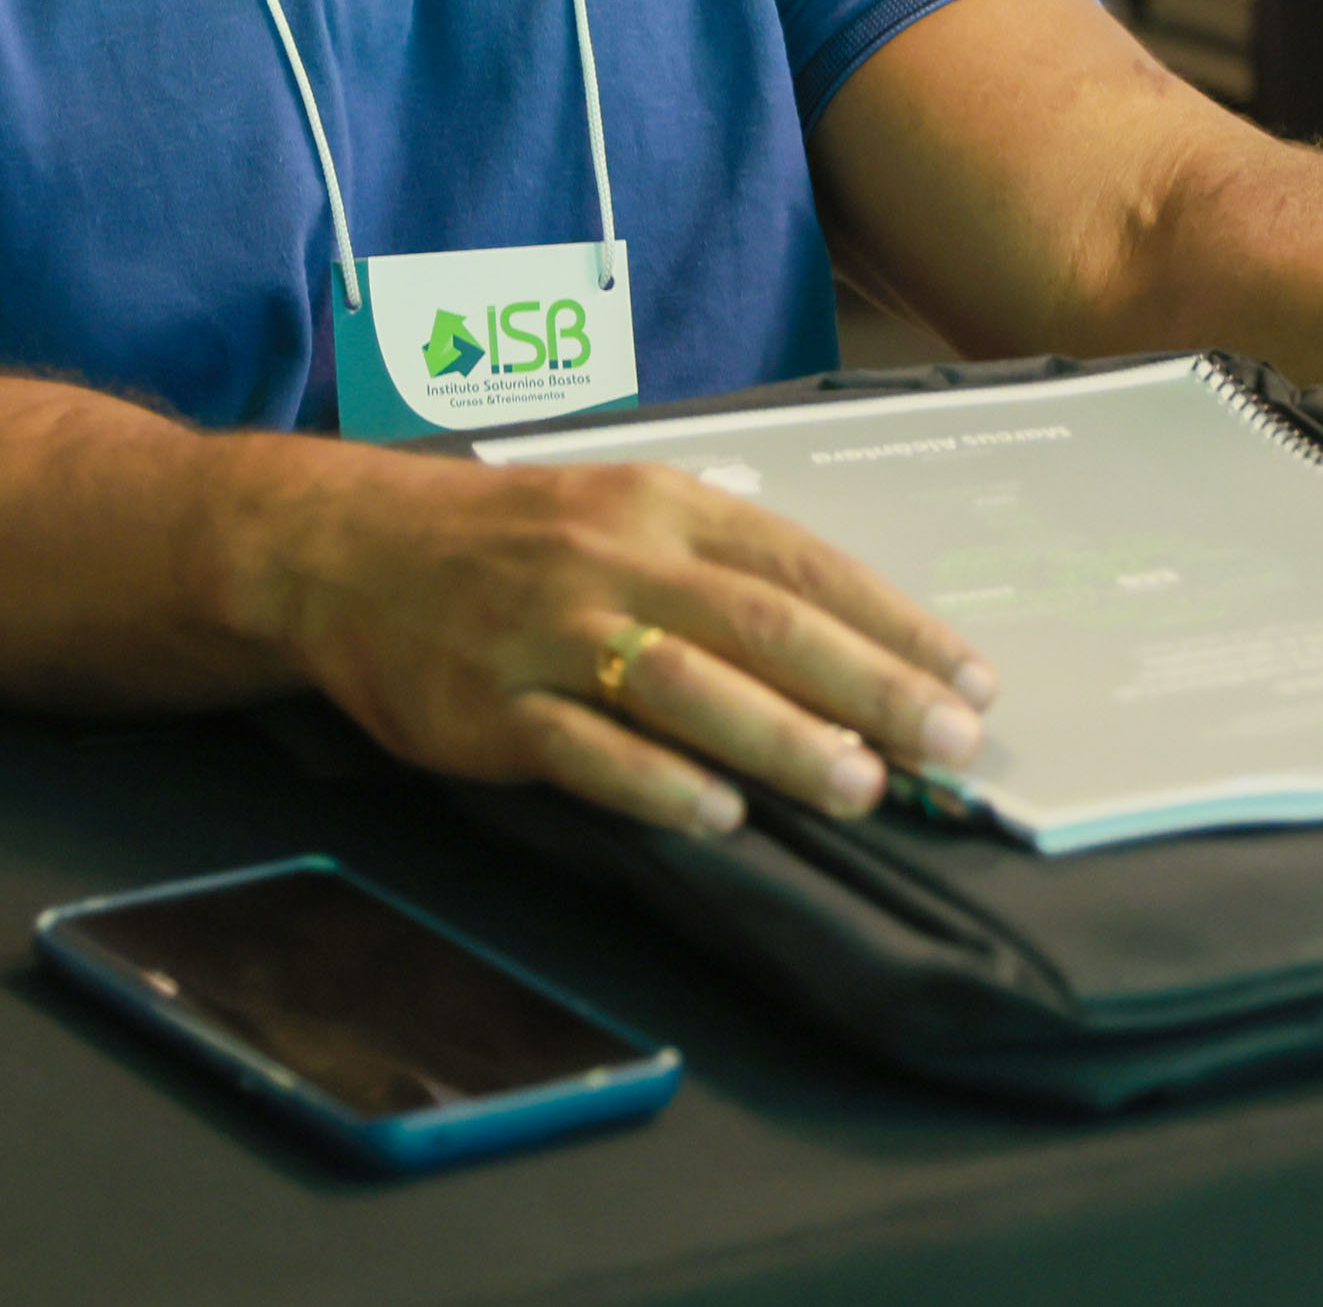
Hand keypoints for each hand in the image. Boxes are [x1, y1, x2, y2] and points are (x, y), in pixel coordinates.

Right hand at [240, 447, 996, 835]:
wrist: (352, 548)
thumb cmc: (522, 537)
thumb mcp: (632, 513)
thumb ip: (732, 571)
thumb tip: (859, 645)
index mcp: (669, 507)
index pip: (808, 567)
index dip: (897, 626)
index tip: (971, 680)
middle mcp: (618, 559)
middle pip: (765, 626)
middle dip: (870, 688)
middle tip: (949, 743)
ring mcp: (549, 632)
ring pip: (685, 686)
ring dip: (782, 741)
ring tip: (862, 788)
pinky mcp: (487, 705)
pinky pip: (584, 748)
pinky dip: (658, 784)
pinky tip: (723, 816)